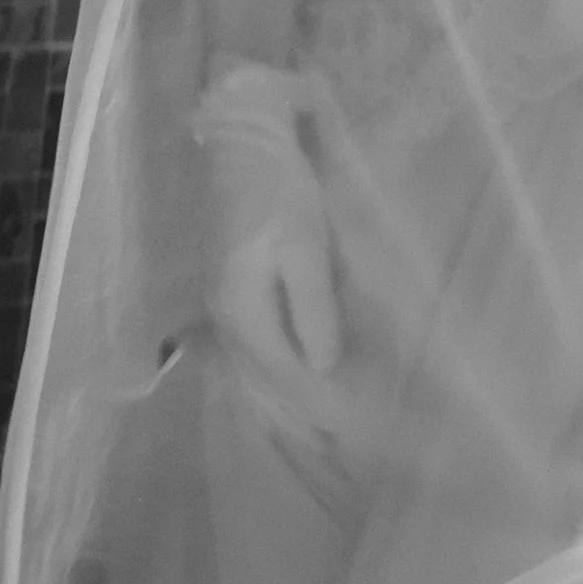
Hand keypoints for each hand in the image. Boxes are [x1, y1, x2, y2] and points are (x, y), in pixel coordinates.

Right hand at [194, 57, 340, 439]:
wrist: (242, 142)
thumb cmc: (278, 191)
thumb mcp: (304, 246)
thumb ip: (313, 309)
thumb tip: (323, 366)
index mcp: (242, 307)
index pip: (283, 373)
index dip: (319, 405)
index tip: (357, 434)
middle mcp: (227, 312)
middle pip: (265, 376)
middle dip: (304, 409)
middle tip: (344, 442)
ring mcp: (225, 299)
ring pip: (260, 362)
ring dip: (291, 391)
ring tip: (327, 420)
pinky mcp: (233, 286)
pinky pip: (258, 341)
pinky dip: (281, 364)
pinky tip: (302, 372)